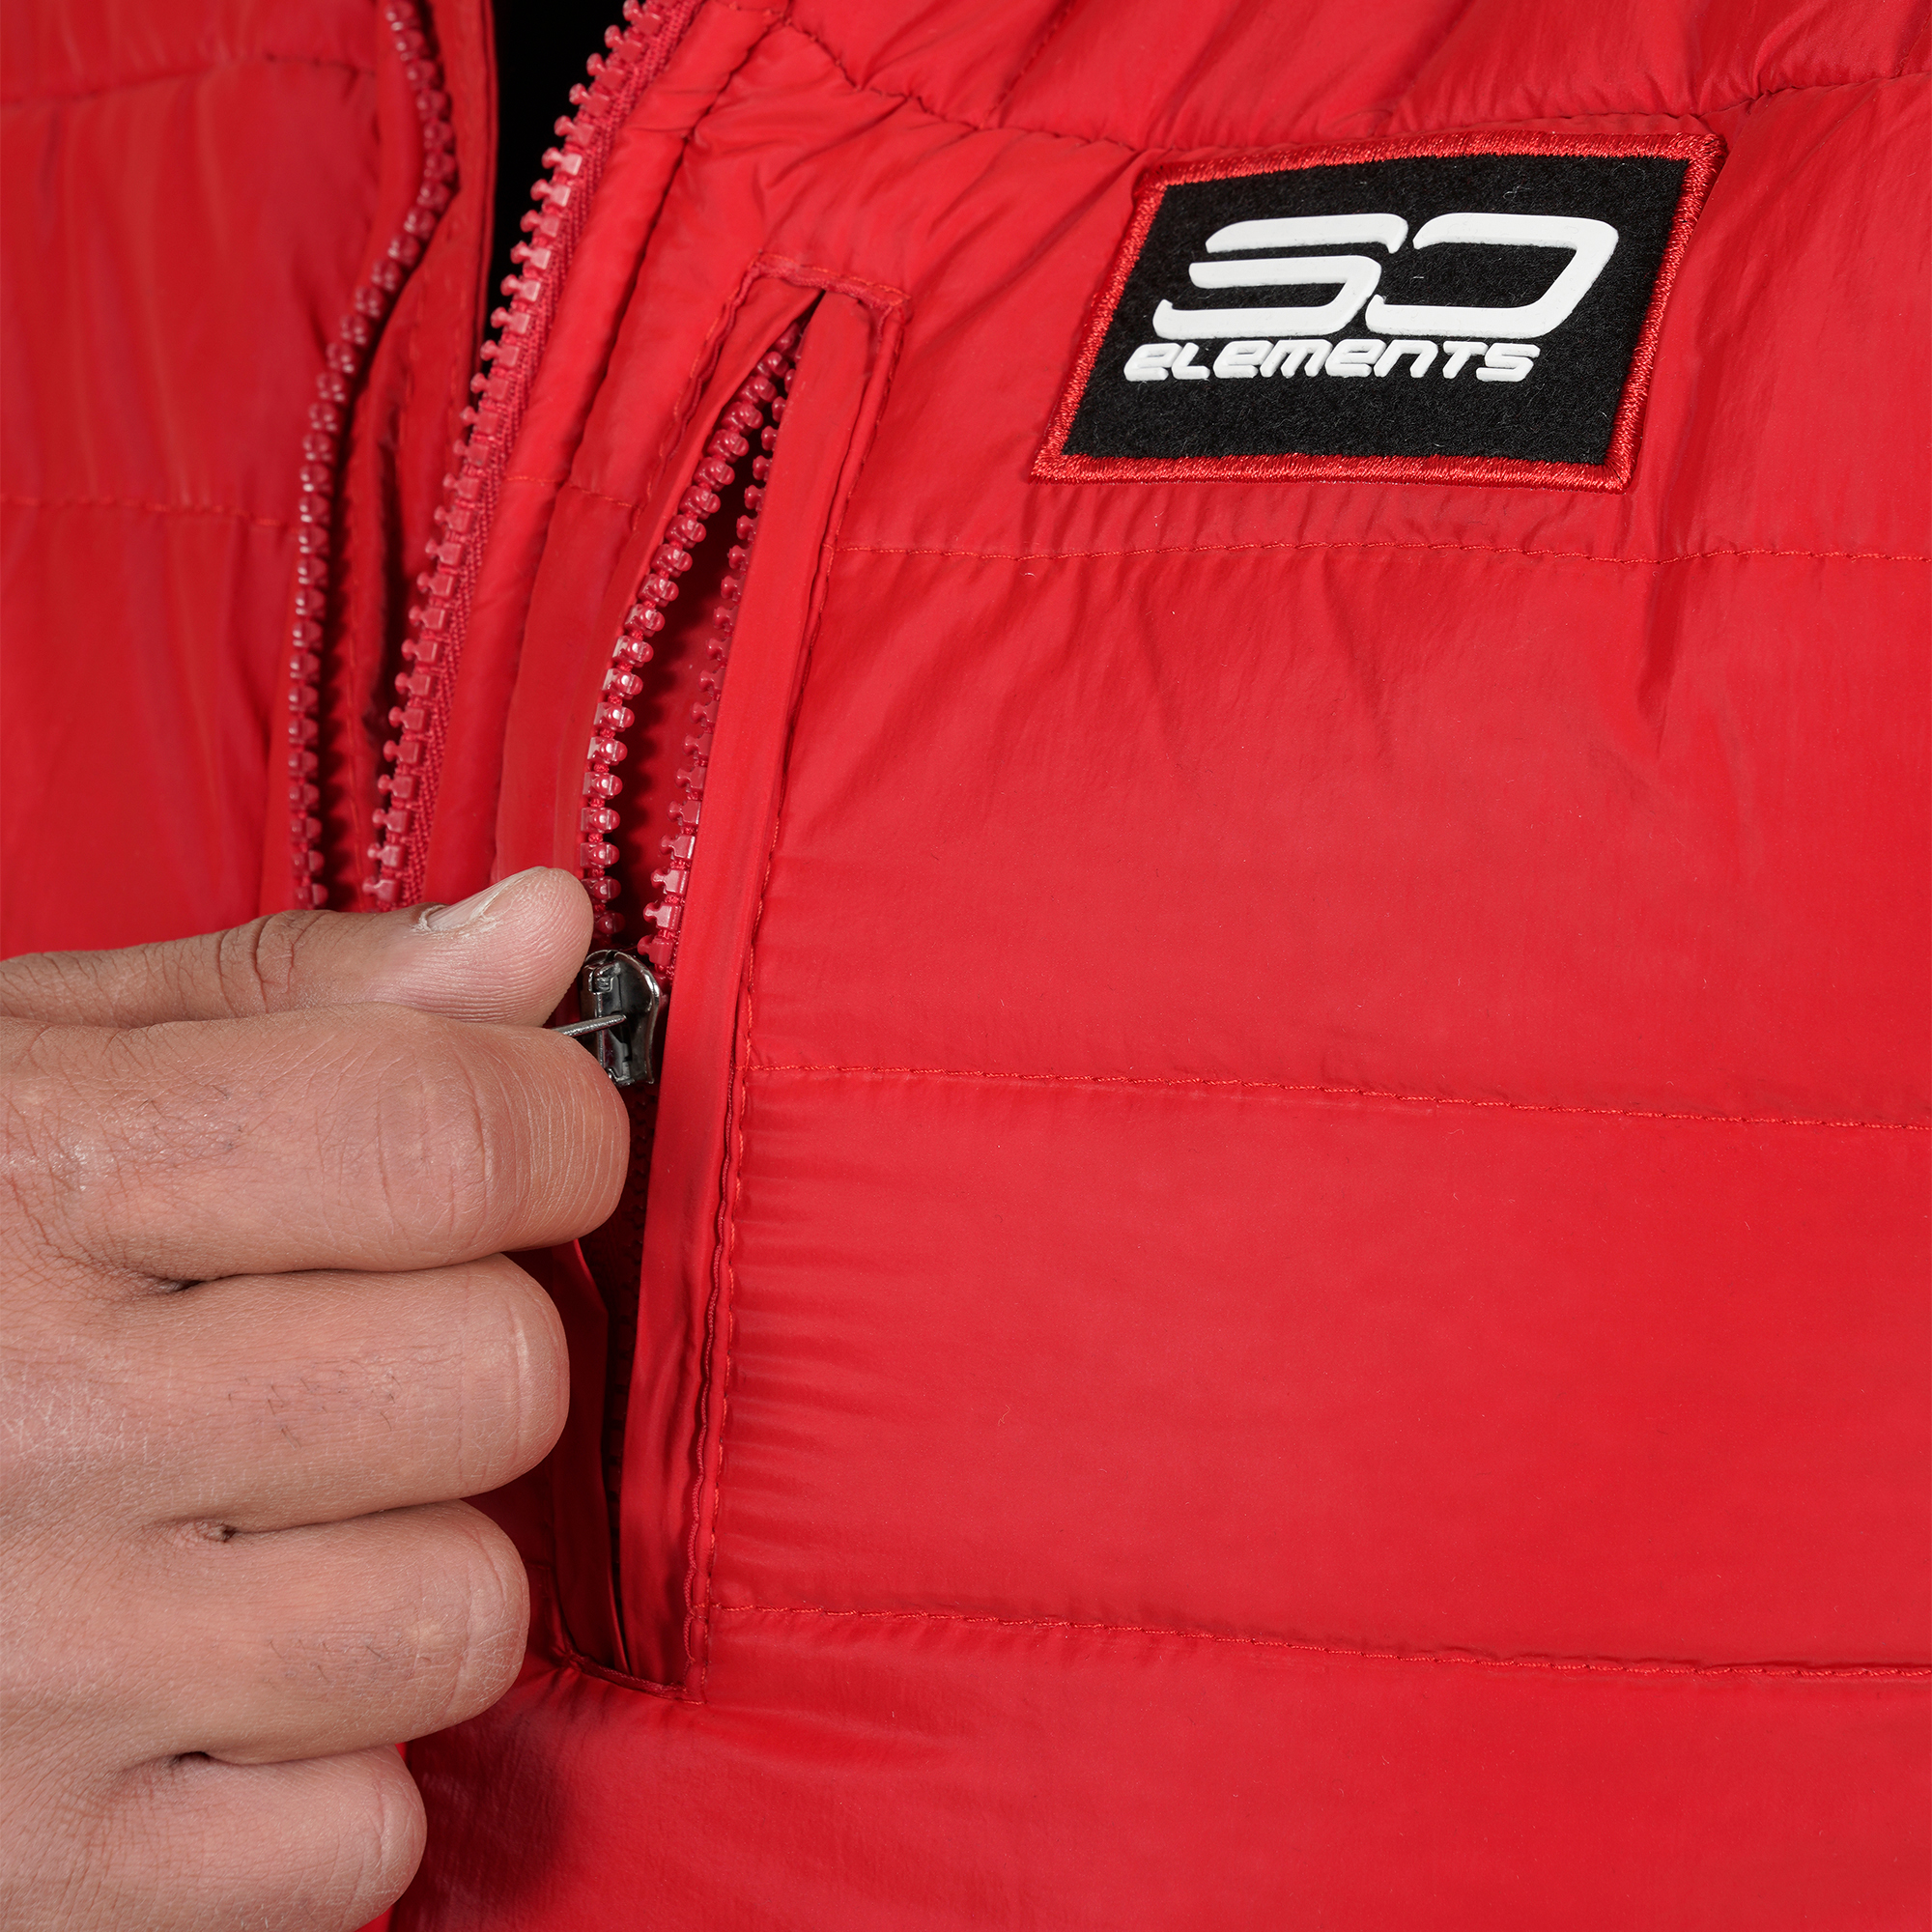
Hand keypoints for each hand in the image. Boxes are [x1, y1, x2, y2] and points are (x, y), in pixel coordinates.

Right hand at [0, 870, 625, 1929]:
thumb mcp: (27, 1062)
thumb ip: (305, 996)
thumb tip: (549, 929)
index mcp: (34, 1176)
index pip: (460, 1135)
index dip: (552, 1128)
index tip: (522, 1140)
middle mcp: (26, 1423)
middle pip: (497, 1377)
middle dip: (464, 1346)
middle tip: (338, 1342)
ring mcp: (24, 1674)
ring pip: (454, 1617)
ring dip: (406, 1564)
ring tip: (265, 1520)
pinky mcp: (29, 1876)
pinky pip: (358, 1839)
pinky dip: (324, 1772)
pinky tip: (205, 1687)